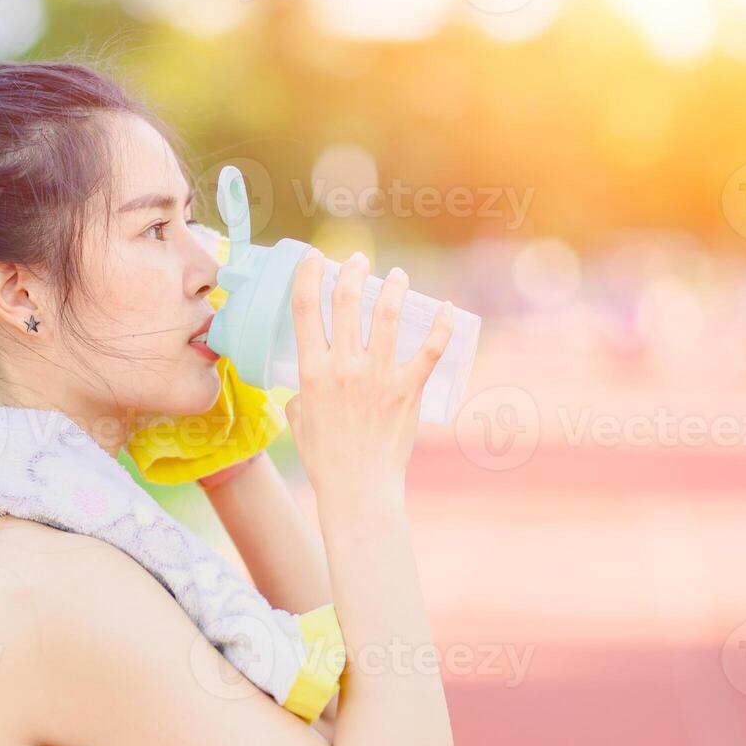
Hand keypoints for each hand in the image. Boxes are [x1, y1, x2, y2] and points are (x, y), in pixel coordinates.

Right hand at [283, 250, 452, 510]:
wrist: (358, 488)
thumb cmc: (325, 458)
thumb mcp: (298, 418)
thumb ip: (302, 391)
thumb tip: (309, 381)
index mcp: (312, 372)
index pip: (304, 309)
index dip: (308, 275)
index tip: (315, 258)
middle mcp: (344, 367)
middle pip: (346, 301)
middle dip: (352, 271)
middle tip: (358, 260)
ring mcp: (378, 376)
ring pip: (387, 315)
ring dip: (392, 288)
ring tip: (397, 276)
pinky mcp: (408, 390)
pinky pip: (430, 349)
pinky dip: (441, 325)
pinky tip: (447, 308)